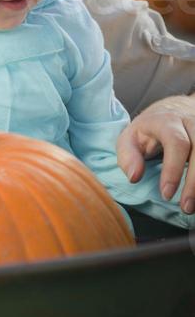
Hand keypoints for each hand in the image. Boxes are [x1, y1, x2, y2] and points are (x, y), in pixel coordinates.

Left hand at [116, 94, 194, 213]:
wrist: (174, 110)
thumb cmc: (149, 130)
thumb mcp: (130, 137)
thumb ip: (128, 156)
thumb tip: (134, 177)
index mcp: (167, 121)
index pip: (176, 142)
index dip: (173, 169)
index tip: (166, 194)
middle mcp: (191, 123)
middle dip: (193, 182)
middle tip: (185, 207)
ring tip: (193, 206)